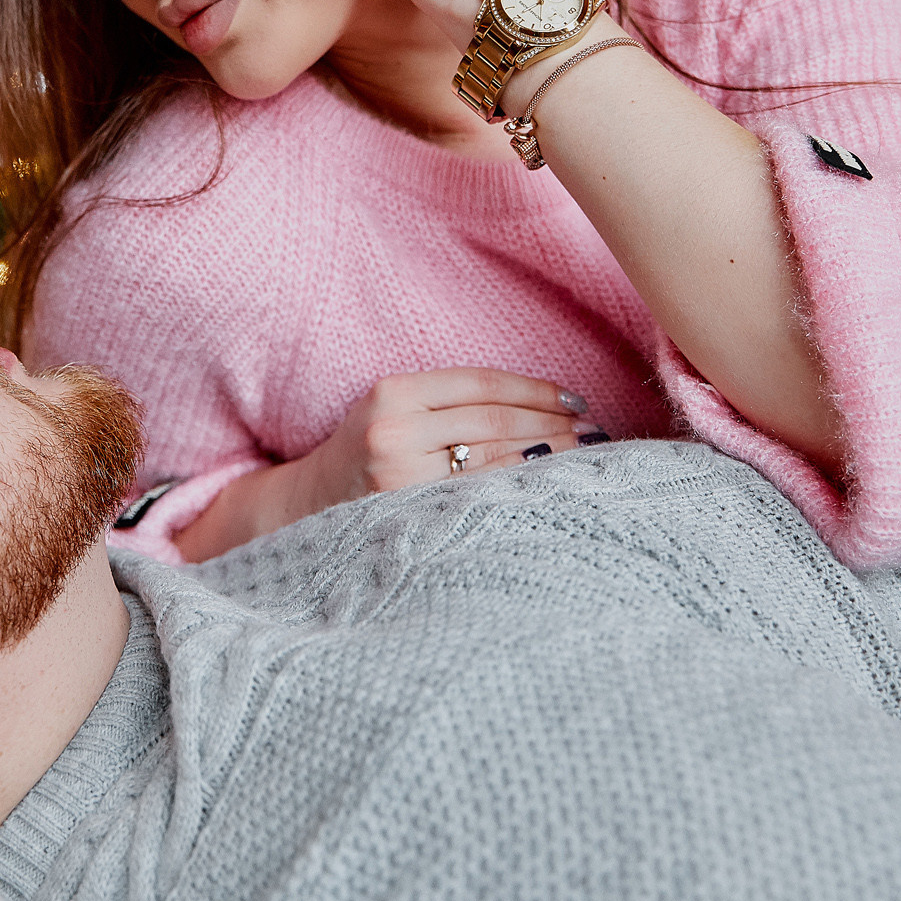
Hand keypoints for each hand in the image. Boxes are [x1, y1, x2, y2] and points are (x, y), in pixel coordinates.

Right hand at [286, 368, 591, 519]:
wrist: (306, 508)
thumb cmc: (365, 454)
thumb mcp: (392, 410)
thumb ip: (449, 402)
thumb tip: (545, 405)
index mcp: (393, 393)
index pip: (482, 384)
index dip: (535, 389)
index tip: (574, 398)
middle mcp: (394, 431)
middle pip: (494, 421)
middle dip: (553, 424)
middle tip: (594, 429)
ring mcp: (400, 477)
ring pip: (493, 461)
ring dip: (547, 456)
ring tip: (584, 456)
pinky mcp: (409, 515)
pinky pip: (480, 498)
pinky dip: (519, 490)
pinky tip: (547, 488)